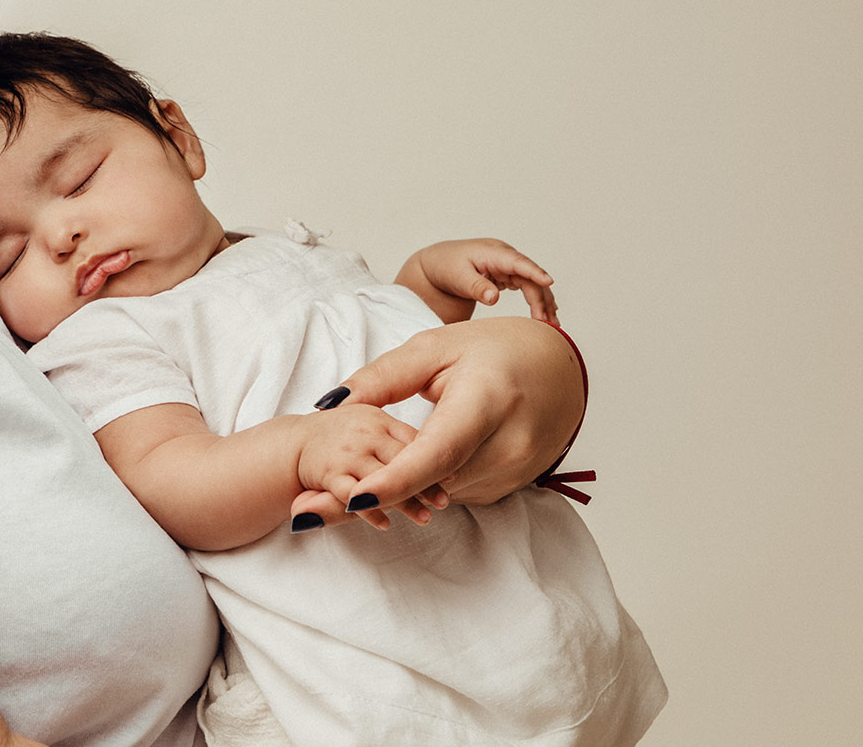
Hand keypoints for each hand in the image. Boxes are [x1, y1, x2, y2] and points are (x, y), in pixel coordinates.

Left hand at [289, 317, 583, 522]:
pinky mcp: (509, 487)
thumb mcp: (435, 348)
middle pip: (428, 484)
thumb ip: (383, 377)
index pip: (436, 451)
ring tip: (324, 502)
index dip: (394, 479)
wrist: (559, 371)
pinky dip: (416, 491)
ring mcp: (513, 472)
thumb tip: (331, 403)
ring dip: (387, 497)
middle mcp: (507, 444)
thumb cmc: (493, 351)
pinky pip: (451, 494)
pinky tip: (381, 485)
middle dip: (367, 497)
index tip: (353, 498)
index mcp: (487, 400)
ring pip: (436, 494)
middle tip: (303, 513)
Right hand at [290, 405, 440, 531]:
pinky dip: (370, 512)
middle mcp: (364, 433)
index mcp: (378, 418)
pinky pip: (352, 496)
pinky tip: (385, 523)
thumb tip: (440, 453)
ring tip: (424, 518)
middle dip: (425, 484)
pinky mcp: (328, 472)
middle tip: (443, 502)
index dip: (435, 460)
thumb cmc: (340, 435)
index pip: (412, 440)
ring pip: (381, 480)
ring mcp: (347, 453)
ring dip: (404, 503)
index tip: (452, 478)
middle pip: (401, 460)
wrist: (295, 443)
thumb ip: (398, 436)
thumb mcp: (371, 423)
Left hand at [417, 238, 557, 323]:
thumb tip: (494, 298)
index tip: (549, 282)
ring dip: (543, 302)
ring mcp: (506, 265)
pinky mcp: (505, 275)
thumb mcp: (457, 277)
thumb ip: (476, 286)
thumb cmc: (445, 267)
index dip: (534, 272)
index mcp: (493, 252)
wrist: (435, 265)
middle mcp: (504, 256)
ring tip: (553, 324)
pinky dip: (536, 300)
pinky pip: (526, 287)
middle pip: (529, 277)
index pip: (518, 262)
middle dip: (541, 299)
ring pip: (531, 283)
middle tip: (547, 323)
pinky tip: (546, 314)